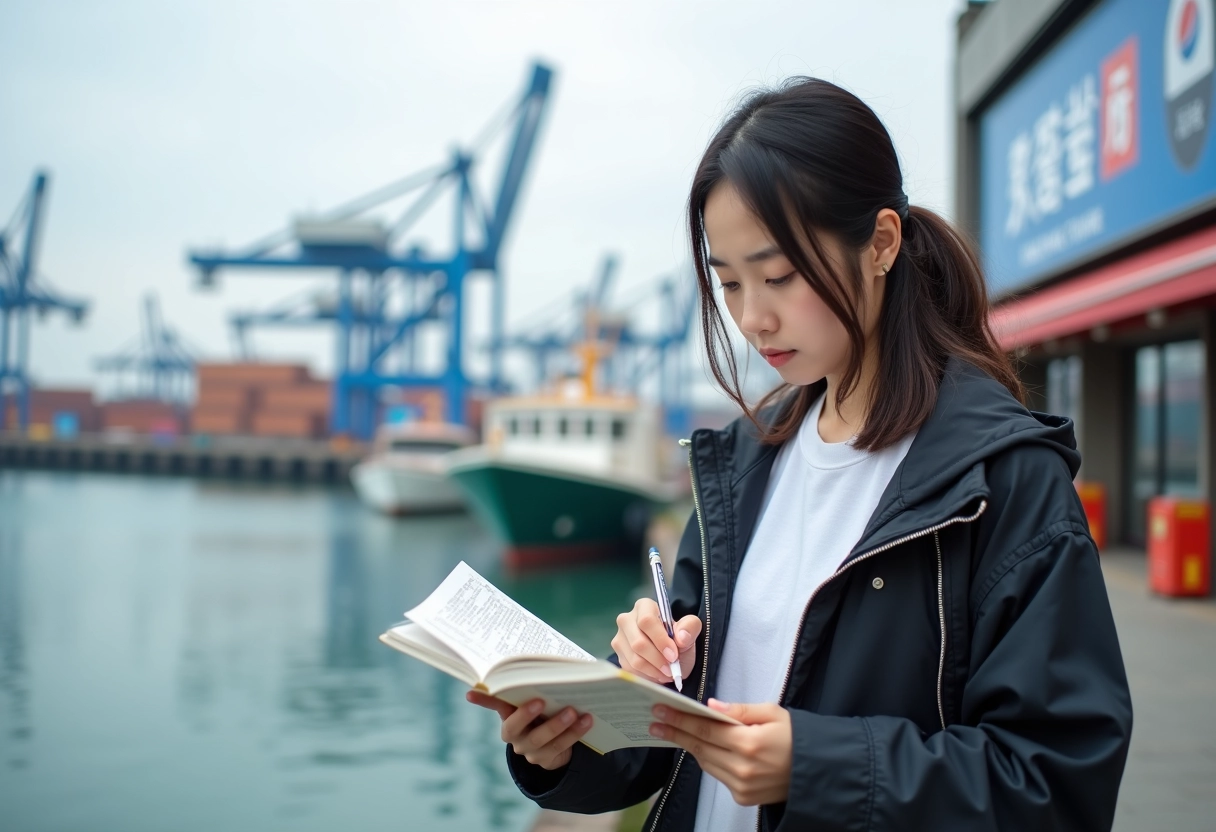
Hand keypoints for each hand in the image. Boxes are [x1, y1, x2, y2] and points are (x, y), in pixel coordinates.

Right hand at [466, 691, 592, 770]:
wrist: (555, 743)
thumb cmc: (546, 710)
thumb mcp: (538, 696)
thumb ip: (535, 684)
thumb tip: (542, 658)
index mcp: (507, 715)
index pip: (493, 704)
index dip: (483, 699)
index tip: (473, 691)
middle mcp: (514, 735)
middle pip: (515, 728)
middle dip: (526, 715)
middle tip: (541, 701)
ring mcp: (529, 750)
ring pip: (541, 740)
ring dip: (559, 725)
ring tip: (575, 711)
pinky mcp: (546, 760)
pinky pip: (560, 748)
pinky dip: (575, 733)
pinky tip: (588, 720)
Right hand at [611, 598, 701, 684]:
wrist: (669, 655)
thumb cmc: (677, 639)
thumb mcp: (690, 631)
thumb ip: (690, 628)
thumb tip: (682, 636)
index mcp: (644, 607)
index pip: (647, 621)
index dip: (660, 640)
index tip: (673, 655)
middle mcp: (627, 620)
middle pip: (638, 642)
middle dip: (657, 659)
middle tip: (671, 668)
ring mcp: (620, 638)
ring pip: (634, 659)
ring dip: (653, 670)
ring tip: (667, 673)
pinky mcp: (618, 656)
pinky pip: (630, 670)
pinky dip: (647, 676)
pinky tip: (657, 674)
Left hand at [648, 699, 791, 805]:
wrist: (817, 771)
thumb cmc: (796, 737)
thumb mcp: (772, 713)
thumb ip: (739, 710)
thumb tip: (711, 706)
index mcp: (749, 742)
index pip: (704, 729)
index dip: (679, 720)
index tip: (660, 711)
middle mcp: (742, 767)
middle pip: (699, 746)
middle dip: (675, 732)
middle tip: (655, 721)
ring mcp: (741, 785)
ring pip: (705, 762)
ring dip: (690, 746)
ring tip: (674, 731)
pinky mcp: (742, 797)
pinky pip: (717, 775)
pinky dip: (708, 760)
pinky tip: (703, 748)